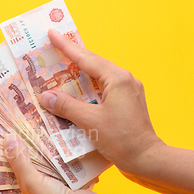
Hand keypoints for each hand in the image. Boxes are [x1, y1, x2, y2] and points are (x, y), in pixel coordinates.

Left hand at [0, 134, 113, 193]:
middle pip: (8, 177)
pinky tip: (36, 138)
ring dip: (24, 154)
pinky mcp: (54, 187)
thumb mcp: (32, 185)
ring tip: (13, 131)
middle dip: (5, 158)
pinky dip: (41, 155)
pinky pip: (43, 168)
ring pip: (27, 170)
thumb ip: (18, 161)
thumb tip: (7, 140)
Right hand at [39, 29, 164, 175]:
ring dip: (80, 72)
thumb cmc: (122, 140)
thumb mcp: (90, 122)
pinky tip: (77, 91)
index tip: (52, 34)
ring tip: (61, 67)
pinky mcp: (126, 103)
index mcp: (117, 79)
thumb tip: (46, 96)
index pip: (86, 59)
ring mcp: (127, 91)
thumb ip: (67, 106)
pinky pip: (102, 88)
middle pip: (93, 63)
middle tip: (54, 46)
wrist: (147, 159)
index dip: (66, 47)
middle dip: (73, 55)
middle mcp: (124, 80)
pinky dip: (87, 87)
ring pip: (98, 76)